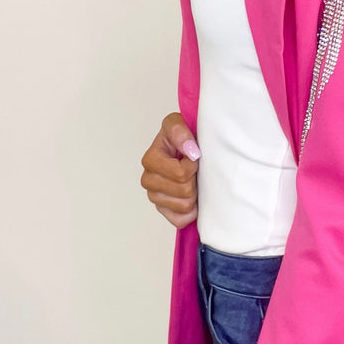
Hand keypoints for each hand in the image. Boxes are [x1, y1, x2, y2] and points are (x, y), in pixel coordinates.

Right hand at [140, 112, 200, 228]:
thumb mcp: (177, 124)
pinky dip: (191, 211)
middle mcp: (148, 180)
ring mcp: (155, 197)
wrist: (185, 149)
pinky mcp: (163, 211)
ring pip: (185, 206)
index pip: (180, 173)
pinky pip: (181, 220)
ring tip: (193, 180)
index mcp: (150, 160)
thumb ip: (180, 131)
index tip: (194, 156)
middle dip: (194, 180)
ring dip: (194, 194)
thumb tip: (191, 151)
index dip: (193, 165)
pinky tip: (192, 197)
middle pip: (184, 191)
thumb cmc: (181, 137)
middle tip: (194, 170)